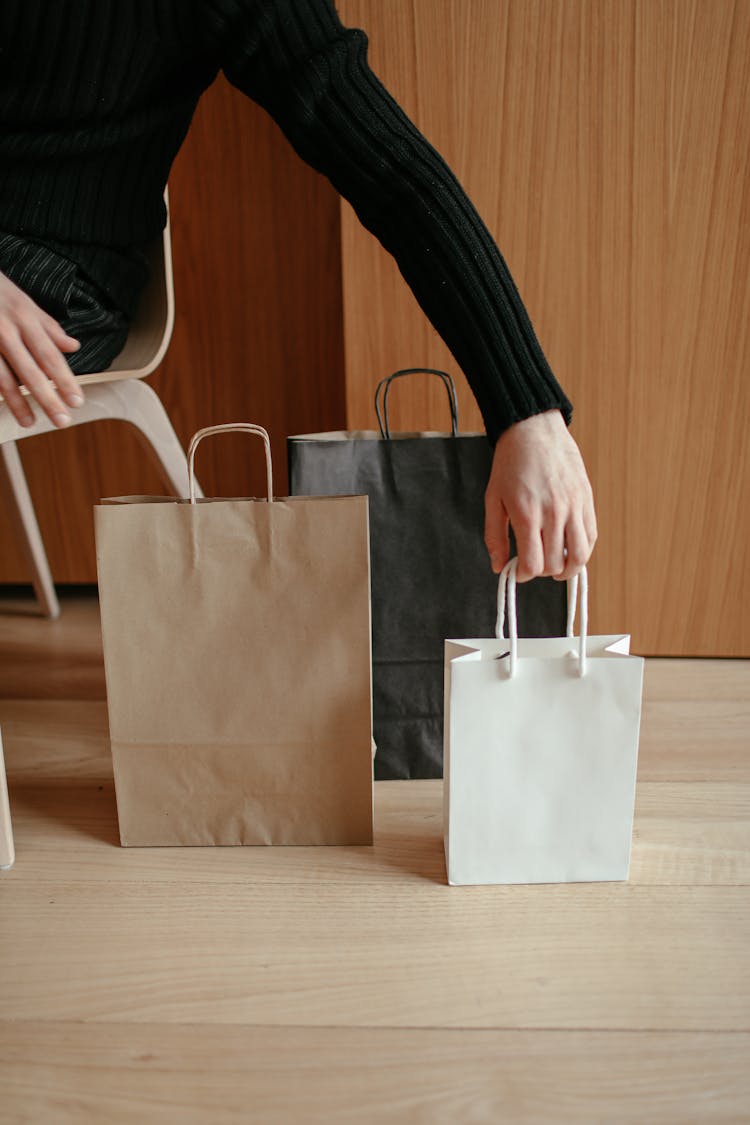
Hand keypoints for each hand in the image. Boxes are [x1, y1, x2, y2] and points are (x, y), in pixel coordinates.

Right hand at [0, 270, 83, 427]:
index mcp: (25, 318)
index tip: (77, 402)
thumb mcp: (25, 302)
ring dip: (17, 402)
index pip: (50, 355)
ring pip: (3, 377)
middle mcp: (6, 330)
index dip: (64, 380)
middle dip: (47, 398)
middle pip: (31, 370)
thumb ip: (49, 327)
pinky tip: (4, 406)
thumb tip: (73, 347)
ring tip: (29, 422)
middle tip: (62, 420)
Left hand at [484, 409, 596, 580]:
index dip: (525, 575)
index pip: (533, 564)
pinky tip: (570, 550)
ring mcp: (574, 507)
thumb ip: (495, 536)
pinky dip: (583, 551)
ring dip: (568, 569)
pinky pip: (592, 536)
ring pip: (580, 556)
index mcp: (527, 514)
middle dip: (542, 572)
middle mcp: (554, 513)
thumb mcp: (493, 500)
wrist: (534, 431)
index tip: (519, 571)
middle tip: (534, 563)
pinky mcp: (586, 500)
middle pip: (555, 564)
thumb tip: (499, 566)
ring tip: (557, 567)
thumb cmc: (511, 464)